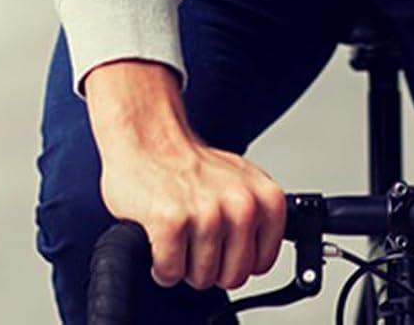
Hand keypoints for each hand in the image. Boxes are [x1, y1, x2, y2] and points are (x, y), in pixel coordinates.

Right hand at [98, 133, 288, 293]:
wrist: (148, 135)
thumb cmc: (190, 164)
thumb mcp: (241, 184)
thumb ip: (257, 219)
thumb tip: (258, 260)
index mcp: (265, 197)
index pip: (262, 262)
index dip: (235, 259)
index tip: (221, 243)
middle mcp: (242, 205)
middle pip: (233, 277)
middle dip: (210, 266)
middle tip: (196, 236)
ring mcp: (208, 214)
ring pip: (202, 279)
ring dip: (184, 263)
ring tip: (179, 230)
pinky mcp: (173, 223)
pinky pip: (170, 273)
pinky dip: (160, 264)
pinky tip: (160, 236)